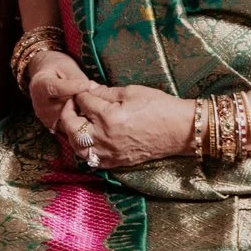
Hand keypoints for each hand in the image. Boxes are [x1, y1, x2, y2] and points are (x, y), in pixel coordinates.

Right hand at [24, 52, 96, 134]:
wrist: (47, 77)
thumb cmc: (57, 69)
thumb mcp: (66, 67)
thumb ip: (76, 77)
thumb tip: (87, 88)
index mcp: (39, 86)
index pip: (55, 89)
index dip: (73, 87)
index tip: (86, 84)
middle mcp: (40, 104)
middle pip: (66, 105)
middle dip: (81, 100)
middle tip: (91, 91)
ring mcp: (47, 117)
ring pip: (72, 117)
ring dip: (83, 109)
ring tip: (87, 100)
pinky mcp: (55, 126)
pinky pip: (73, 124)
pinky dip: (81, 117)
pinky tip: (84, 109)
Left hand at [68, 84, 196, 169]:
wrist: (182, 130)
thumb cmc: (160, 106)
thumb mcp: (131, 92)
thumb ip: (105, 92)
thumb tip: (87, 89)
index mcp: (108, 117)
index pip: (81, 102)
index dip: (80, 93)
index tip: (83, 89)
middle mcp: (105, 138)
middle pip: (71, 127)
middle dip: (68, 113)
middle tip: (74, 105)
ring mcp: (111, 152)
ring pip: (78, 147)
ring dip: (73, 134)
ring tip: (78, 122)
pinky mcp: (117, 161)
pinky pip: (92, 160)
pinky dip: (86, 150)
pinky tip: (90, 139)